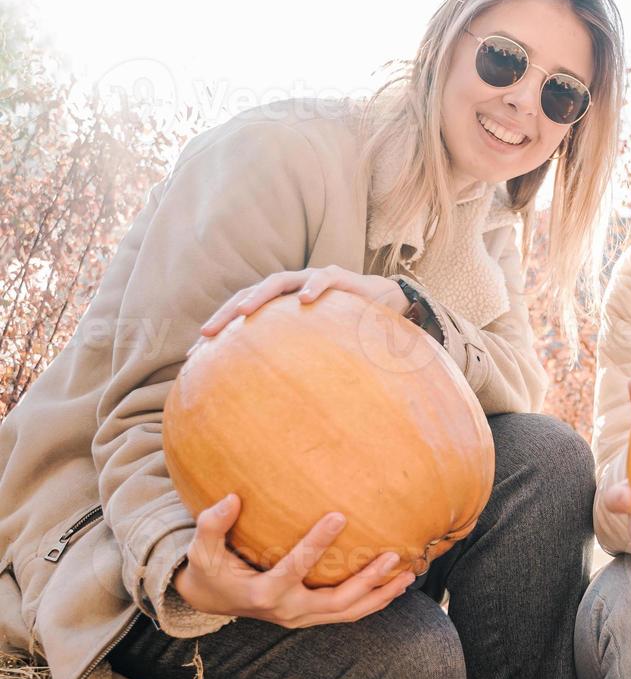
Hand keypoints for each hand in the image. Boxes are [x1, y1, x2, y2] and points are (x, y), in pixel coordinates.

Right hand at [173, 493, 416, 627]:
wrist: (211, 600)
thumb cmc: (209, 568)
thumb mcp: (202, 548)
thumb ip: (212, 523)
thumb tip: (232, 498)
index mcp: (264, 592)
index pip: (296, 566)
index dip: (318, 542)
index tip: (340, 515)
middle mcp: (287, 610)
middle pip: (337, 601)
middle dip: (368, 580)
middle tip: (394, 556)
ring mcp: (301, 617)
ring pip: (349, 613)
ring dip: (381, 595)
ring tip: (409, 575)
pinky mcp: (310, 617)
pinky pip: (348, 613)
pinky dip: (374, 601)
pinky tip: (396, 585)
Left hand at [196, 266, 409, 340]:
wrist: (387, 301)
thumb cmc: (349, 327)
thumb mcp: (318, 345)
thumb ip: (296, 361)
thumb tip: (272, 401)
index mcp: (281, 304)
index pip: (242, 312)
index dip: (220, 329)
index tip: (195, 354)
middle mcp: (291, 287)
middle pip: (250, 293)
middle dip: (226, 312)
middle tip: (207, 333)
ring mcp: (313, 278)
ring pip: (279, 281)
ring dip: (260, 296)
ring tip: (243, 312)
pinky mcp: (340, 277)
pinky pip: (324, 279)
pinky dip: (314, 287)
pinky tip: (305, 299)